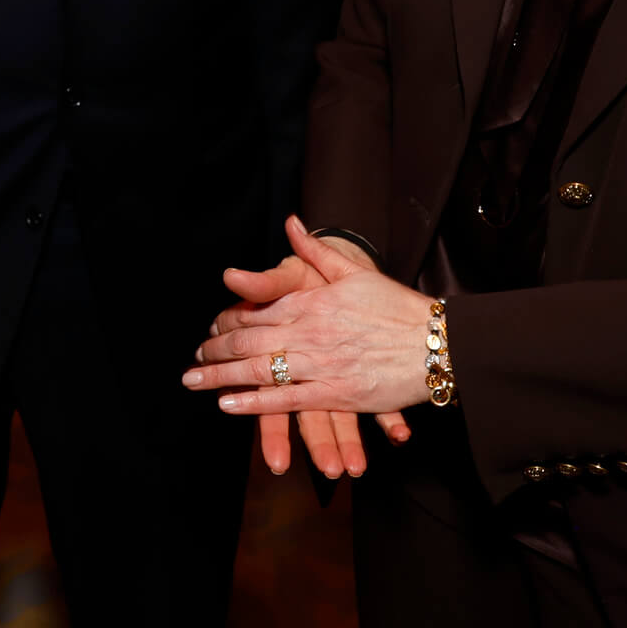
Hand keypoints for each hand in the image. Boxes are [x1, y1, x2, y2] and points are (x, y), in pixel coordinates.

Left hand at [189, 218, 416, 474]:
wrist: (435, 341)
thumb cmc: (395, 305)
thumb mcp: (352, 271)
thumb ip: (314, 250)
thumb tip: (290, 222)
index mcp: (310, 302)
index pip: (254, 312)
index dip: (226, 323)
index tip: (208, 331)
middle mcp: (309, 332)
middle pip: (247, 342)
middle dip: (214, 353)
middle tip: (191, 362)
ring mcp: (320, 364)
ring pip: (259, 371)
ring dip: (221, 377)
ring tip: (195, 382)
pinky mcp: (336, 393)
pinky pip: (287, 399)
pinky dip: (255, 402)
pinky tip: (228, 405)